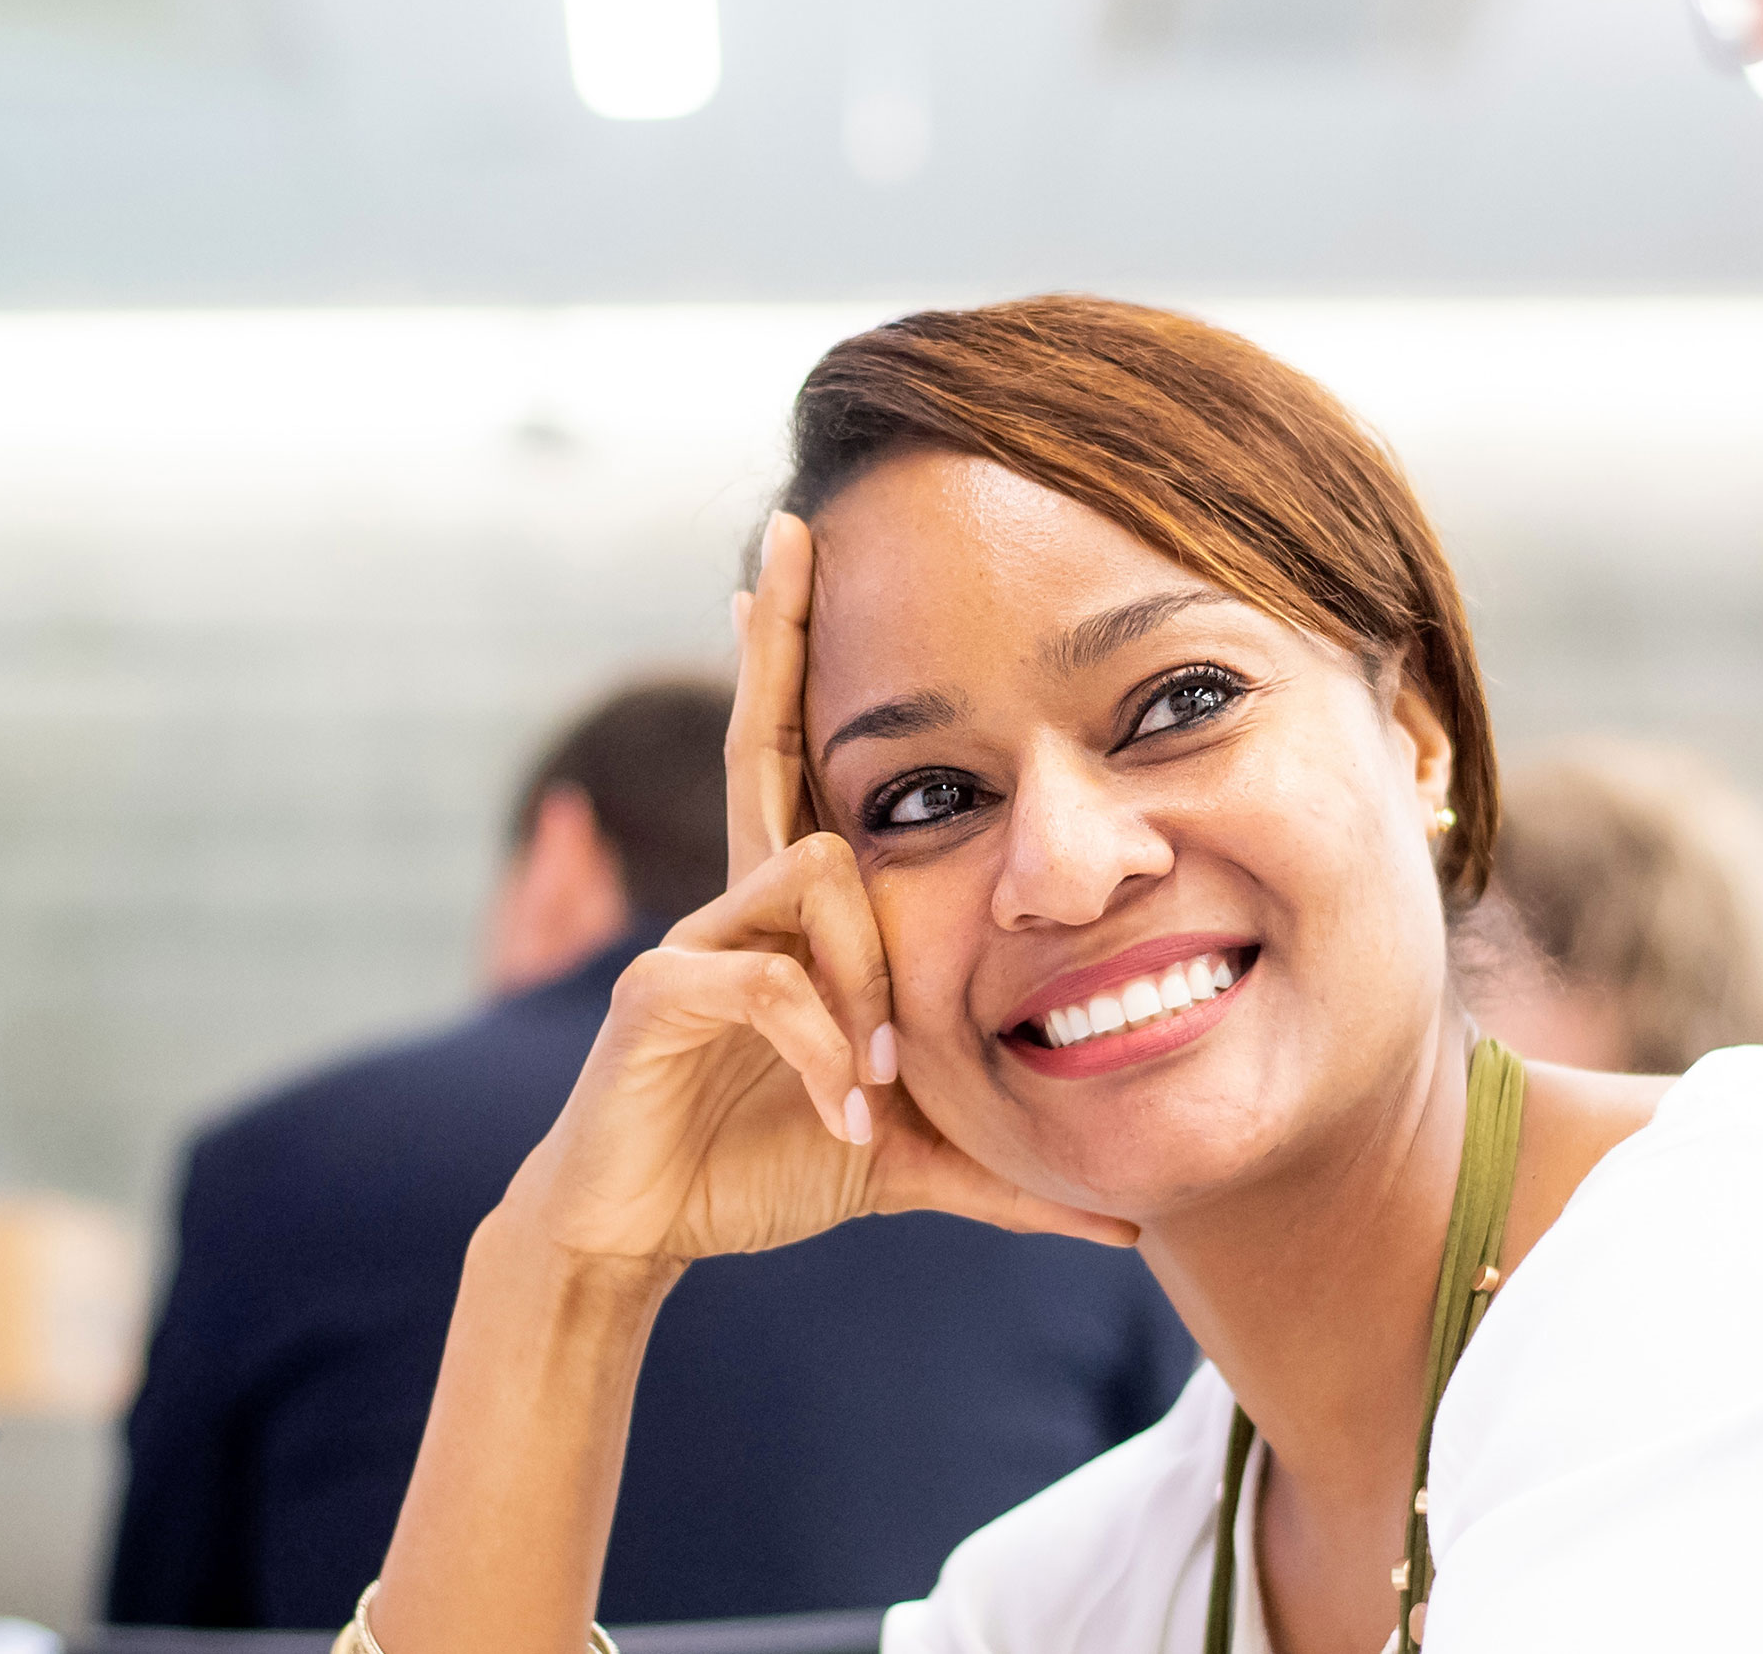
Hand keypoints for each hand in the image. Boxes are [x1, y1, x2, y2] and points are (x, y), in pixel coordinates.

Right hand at [500, 518, 1130, 1269]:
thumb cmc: (759, 1168)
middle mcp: (741, 898)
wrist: (636, 1232)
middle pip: (762, 735)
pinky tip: (847, 1113)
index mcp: (794, 912)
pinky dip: (825, 1049)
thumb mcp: (906, 1157)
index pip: (805, 756)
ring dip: (870, 974)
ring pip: (816, 875)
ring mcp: (695, 936)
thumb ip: (1009, 1171)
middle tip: (793, 530)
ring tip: (885, 1080)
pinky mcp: (657, 993)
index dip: (798, 655)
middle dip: (778, 633)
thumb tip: (1127, 1223)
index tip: (809, 547)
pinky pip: (767, 982)